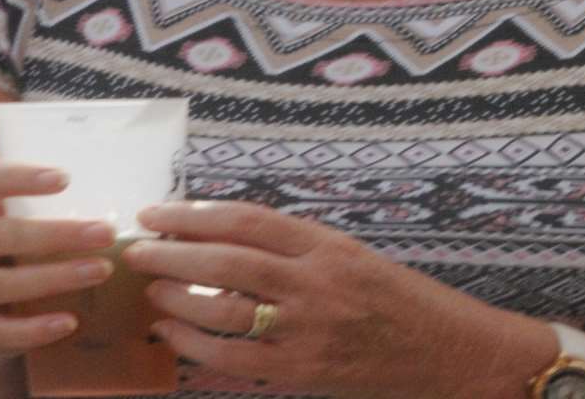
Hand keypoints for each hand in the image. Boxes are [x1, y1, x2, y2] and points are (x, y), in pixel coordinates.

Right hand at [0, 159, 119, 354]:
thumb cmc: (9, 255)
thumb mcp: (15, 224)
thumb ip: (54, 208)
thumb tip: (135, 201)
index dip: (15, 176)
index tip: (65, 178)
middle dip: (54, 234)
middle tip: (106, 233)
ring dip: (52, 278)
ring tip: (101, 271)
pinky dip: (34, 329)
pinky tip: (69, 322)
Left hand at [125, 201, 493, 397]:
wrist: (447, 351)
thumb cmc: (400, 301)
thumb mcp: (353, 256)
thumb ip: (297, 247)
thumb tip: (223, 237)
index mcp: (328, 246)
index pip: (248, 219)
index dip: (194, 214)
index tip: (158, 213)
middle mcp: (316, 282)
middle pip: (226, 259)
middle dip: (171, 252)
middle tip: (136, 248)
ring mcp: (308, 330)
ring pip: (222, 308)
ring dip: (176, 298)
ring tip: (151, 290)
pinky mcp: (302, 371)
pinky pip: (232, 359)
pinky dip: (194, 346)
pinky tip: (172, 336)